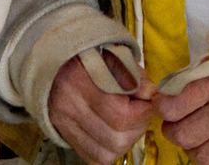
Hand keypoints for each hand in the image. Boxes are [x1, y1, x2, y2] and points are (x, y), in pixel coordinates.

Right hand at [50, 50, 153, 164]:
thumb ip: (134, 74)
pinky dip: (110, 150)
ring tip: (129, 121)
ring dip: (126, 141)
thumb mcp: (113, 54)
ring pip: (107, 153)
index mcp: (79, 79)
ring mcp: (64, 125)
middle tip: (141, 111)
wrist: (57, 63)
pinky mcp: (66, 137)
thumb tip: (151, 95)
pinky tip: (114, 132)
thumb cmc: (90, 56)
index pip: (120, 114)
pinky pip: (95, 158)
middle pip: (116, 138)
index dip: (143, 111)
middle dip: (138, 127)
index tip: (149, 101)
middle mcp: (68, 106)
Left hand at [156, 73, 208, 164]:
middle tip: (173, 125)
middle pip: (185, 136)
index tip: (162, 105)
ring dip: (192, 151)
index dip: (162, 108)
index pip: (174, 106)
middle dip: (172, 132)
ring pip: (204, 157)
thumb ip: (198, 73)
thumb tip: (171, 90)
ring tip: (194, 140)